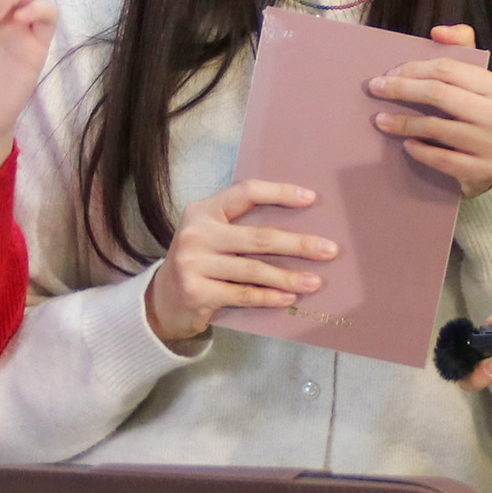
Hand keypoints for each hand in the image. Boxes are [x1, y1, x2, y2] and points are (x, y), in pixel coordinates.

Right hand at [144, 180, 338, 345]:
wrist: (162, 300)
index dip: (279, 193)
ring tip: (315, 281)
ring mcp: (192, 263)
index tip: (311, 199)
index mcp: (203, 210)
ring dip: (289, 276)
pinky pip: (243, 294)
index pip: (246, 192)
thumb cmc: (200, 263)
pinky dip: (269, 296)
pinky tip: (289, 297)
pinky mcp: (196, 292)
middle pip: (258, 237)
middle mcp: (196, 233)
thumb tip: (300, 229)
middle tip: (328, 250)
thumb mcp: (212, 237)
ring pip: (254, 270)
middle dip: (298, 244)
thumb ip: (241, 228)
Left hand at [370, 24, 491, 197]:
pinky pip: (441, 158)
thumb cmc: (480, 115)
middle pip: (439, 94)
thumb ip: (462, 49)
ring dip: (402, 122)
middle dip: (401, 89)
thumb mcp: (478, 82)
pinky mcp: (481, 171)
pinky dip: (419, 150)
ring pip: (436, 127)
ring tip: (380, 120)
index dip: (413, 69)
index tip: (389, 73)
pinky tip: (405, 144)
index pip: (447, 69)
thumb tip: (437, 32)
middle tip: (375, 89)